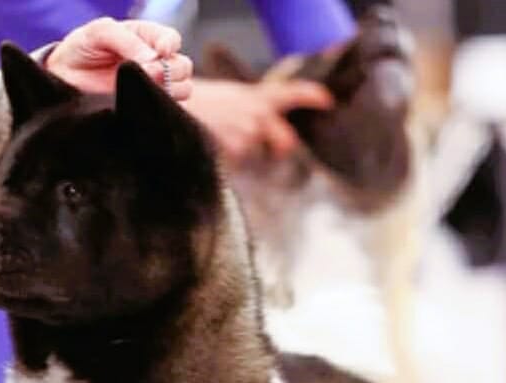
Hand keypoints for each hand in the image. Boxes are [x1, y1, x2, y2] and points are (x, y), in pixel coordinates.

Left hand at [46, 17, 192, 100]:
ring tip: (144, 87)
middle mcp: (154, 63)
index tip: (161, 51)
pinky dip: (162, 107)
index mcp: (146, 38)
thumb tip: (153, 59)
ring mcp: (151, 88)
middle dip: (169, 69)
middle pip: (182, 66)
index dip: (170, 45)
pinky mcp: (145, 110)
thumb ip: (127, 40)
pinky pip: (168, 111)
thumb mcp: (100, 32)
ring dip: (169, 88)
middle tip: (147, 72)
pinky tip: (143, 103)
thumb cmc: (82, 49)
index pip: (172, 39)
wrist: (63, 79)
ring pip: (183, 88)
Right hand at [186, 76, 333, 163]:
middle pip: (285, 142)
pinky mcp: (238, 149)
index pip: (294, 93)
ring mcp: (251, 132)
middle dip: (279, 150)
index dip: (313, 97)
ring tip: (221, 141)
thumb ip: (253, 111)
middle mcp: (261, 113)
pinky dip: (228, 164)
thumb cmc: (200, 103)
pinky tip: (215, 148)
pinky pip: (240, 167)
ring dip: (242, 156)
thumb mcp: (232, 98)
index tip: (328, 102)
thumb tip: (266, 133)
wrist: (178, 102)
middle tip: (270, 153)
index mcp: (259, 96)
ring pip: (257, 158)